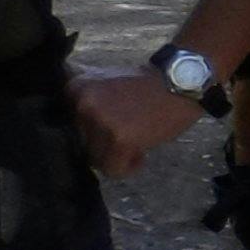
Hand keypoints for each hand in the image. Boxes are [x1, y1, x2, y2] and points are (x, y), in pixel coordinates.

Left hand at [67, 66, 199, 180]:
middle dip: (103, 144)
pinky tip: (141, 154)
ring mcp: (100, 121)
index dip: (90, 131)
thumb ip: (88, 98)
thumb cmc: (148, 83)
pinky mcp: (119, 139)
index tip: (109, 128)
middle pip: (81, 143)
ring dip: (116, 157)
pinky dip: (129, 168)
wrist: (181, 80)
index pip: (68, 125)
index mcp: (76, 88)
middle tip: (127, 135)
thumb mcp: (108, 80)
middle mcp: (82, 103)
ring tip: (137, 143)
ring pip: (96, 159)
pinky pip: (114, 170)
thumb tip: (70, 128)